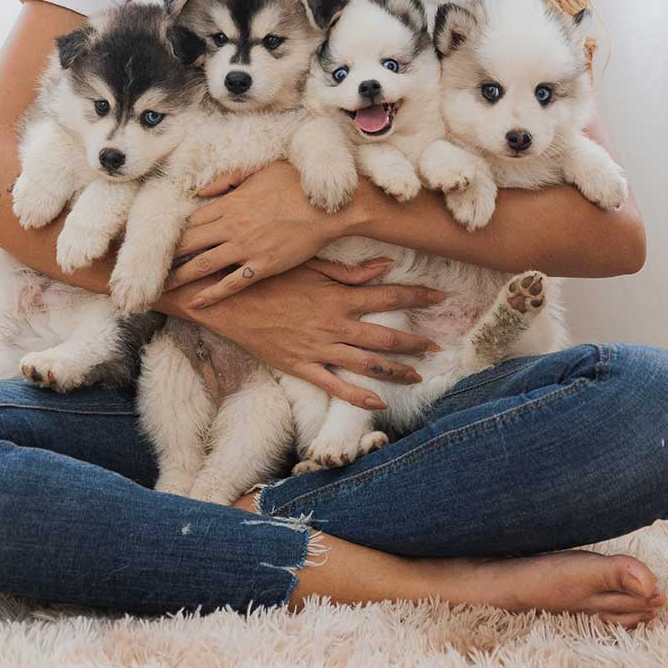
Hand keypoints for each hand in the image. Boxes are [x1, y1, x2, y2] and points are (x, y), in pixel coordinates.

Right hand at [165, 257, 445, 410]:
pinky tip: (378, 402)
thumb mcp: (310, 266)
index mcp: (339, 296)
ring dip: (397, 371)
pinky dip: (359, 396)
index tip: (440, 297)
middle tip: (436, 346)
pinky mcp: (300, 366)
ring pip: (367, 365)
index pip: (389, 297)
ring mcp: (318, 348)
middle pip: (386, 338)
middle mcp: (334, 324)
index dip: (418, 298)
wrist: (226, 299)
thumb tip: (385, 266)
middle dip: (415, 342)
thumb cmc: (269, 276)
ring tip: (417, 375)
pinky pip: (335, 386)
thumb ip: (350, 271)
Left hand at [167, 161, 353, 305]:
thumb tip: (201, 190)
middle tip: (147, 269)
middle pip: (189, 243)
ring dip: (179, 278)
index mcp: (229, 202)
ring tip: (161, 289)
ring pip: (202, 265)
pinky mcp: (262, 266)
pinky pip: (231, 284)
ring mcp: (246, 248)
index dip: (171, 233)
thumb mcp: (260, 171)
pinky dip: (211, 294)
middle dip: (166, 257)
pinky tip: (196, 302)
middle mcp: (232, 226)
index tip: (155, 241)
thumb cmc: (298, 183)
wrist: (330, 206)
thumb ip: (228, 180)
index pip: (191, 220)